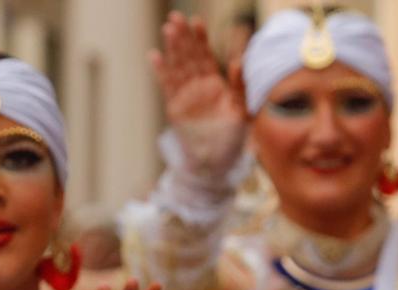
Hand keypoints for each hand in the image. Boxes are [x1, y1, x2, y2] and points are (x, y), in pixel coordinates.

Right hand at [149, 12, 247, 179]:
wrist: (215, 163)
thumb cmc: (232, 139)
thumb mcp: (243, 110)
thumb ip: (240, 86)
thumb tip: (238, 61)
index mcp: (215, 84)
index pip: (206, 56)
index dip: (201, 39)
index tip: (198, 21)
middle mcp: (198, 87)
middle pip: (189, 57)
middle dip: (183, 37)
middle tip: (176, 17)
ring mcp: (185, 96)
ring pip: (177, 67)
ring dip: (172, 48)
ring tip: (168, 29)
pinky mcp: (174, 108)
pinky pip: (166, 86)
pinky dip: (161, 71)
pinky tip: (154, 55)